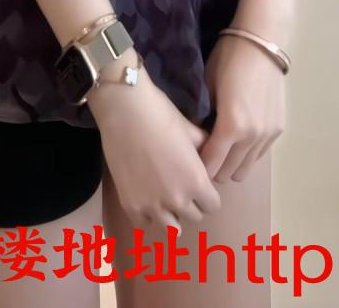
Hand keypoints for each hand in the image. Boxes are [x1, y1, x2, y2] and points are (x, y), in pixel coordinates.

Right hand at [88, 63, 223, 234]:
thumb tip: (212, 160)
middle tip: (181, 184)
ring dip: (172, 213)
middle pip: (194, 217)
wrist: (125, 110)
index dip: (208, 193)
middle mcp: (177, 200)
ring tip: (164, 195)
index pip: (213, 206)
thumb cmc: (162, 114)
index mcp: (197, 182)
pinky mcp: (130, 205)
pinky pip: (145, 224)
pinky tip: (146, 197)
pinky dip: (148, 214)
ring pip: (172, 228)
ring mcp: (152, 206)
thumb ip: (207, 151)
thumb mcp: (192, 131)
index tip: (199, 181)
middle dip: (191, 202)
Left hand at [198, 33, 286, 183]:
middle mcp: (252, 137)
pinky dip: (247, 153)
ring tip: (222, 146)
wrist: (262, 41)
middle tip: (205, 151)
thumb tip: (196, 138)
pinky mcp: (278, 129)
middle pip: (229, 173)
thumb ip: (202, 117)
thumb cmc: (228, 58)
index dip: (198, 166)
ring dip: (232, 163)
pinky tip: (240, 135)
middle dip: (214, 167)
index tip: (189, 159)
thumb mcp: (207, 86)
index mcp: (231, 127)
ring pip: (246, 169)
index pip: (211, 165)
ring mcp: (268, 135)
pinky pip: (259, 155)